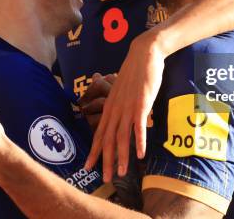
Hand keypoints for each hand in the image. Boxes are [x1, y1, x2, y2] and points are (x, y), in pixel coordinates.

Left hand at [84, 30, 165, 181]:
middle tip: (104, 178)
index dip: (94, 151)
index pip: (99, 133)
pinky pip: (138, 126)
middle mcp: (115, 109)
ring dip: (121, 156)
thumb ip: (121, 105)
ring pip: (121, 136)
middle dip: (105, 160)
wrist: (144, 54)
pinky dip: (138, 141)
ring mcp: (127, 107)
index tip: (88, 167)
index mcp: (109, 107)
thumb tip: (123, 118)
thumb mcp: (122, 91)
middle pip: (108, 139)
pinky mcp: (141, 104)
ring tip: (120, 173)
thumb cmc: (135, 73)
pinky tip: (140, 155)